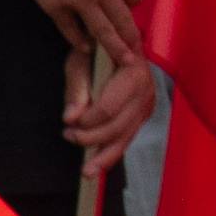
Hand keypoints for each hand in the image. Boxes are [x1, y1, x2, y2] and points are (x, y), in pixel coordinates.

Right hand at [13, 0, 146, 68]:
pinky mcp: (56, 8)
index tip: (128, 6)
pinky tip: (85, 48)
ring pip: (103, 32)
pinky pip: (71, 31)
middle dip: (132, 37)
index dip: (134, 1)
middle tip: (137, 51)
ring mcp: (79, 1)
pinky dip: (80, 42)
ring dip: (115, 48)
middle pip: (124, 19)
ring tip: (122, 60)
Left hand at [64, 47, 156, 163]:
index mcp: (134, 73)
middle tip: (69, 136)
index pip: (109, 108)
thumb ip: (77, 90)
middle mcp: (146, 91)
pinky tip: (97, 167)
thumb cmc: (97, 49)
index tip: (68, 123)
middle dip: (91, 138)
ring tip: (86, 173)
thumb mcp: (81, 61)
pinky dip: (112, 154)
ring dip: (103, 156)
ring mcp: (147, 105)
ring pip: (125, 138)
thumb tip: (70, 119)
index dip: (87, 121)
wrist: (118, 42)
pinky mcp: (142, 116)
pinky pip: (127, 139)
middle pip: (118, 127)